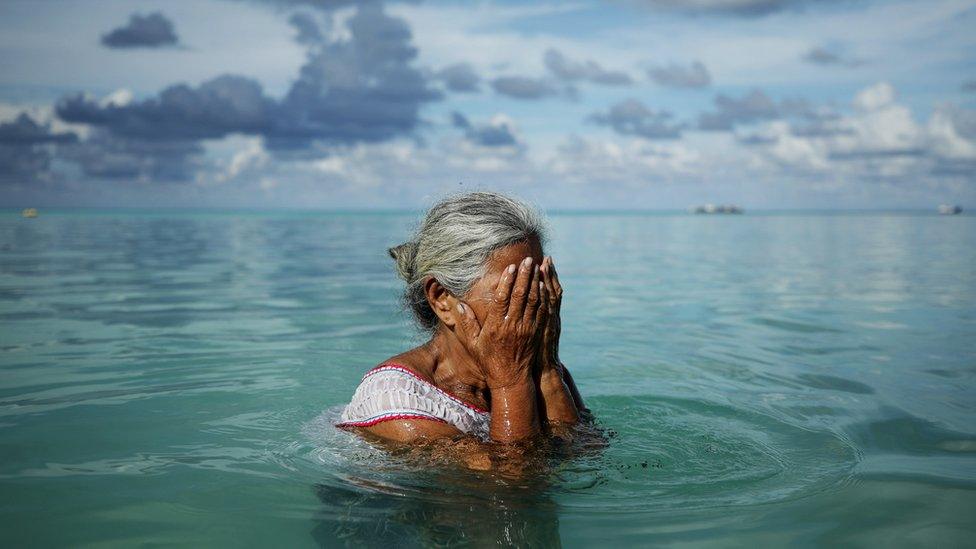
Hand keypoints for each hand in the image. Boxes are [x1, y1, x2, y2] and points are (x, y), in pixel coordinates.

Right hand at [455, 256, 548, 388]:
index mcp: (496, 327)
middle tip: (528, 260)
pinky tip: (544, 285)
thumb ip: (465, 324)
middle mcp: (512, 326)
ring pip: (533, 301)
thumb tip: (456, 305)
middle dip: (525, 276)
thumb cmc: (489, 361)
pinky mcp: (536, 332)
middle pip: (520, 296)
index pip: (502, 299)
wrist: (510, 379)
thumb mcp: (472, 344)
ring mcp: (526, 329)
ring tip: (537, 267)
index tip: (511, 267)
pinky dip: (543, 296)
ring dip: (536, 282)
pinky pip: (541, 311)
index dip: (507, 282)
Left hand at [538, 256, 562, 375]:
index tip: (543, 262)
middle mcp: (547, 318)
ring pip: (549, 299)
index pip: (546, 292)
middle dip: (548, 275)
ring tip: (545, 265)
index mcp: (542, 317)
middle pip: (549, 292)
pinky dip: (547, 298)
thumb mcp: (533, 334)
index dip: (547, 278)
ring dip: (548, 281)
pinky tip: (544, 286)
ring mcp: (546, 323)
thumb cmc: (528, 355)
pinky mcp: (543, 331)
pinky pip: (546, 311)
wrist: (537, 373)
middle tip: (547, 258)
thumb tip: (521, 304)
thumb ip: (530, 318)